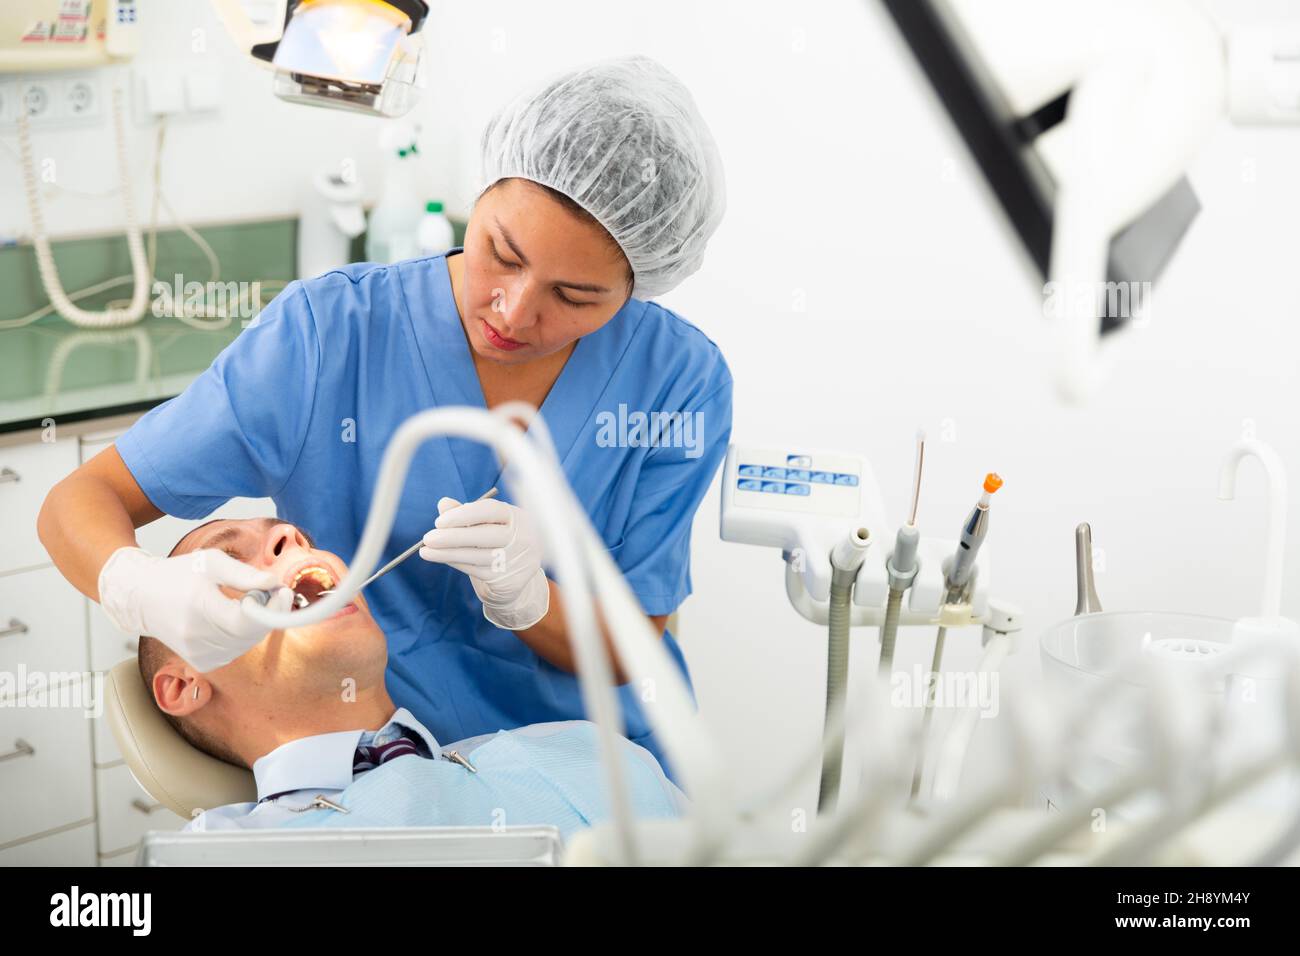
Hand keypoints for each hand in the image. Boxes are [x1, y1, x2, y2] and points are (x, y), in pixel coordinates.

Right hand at [98, 546, 292, 671]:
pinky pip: (237, 651)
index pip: (246, 620)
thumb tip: (275, 584)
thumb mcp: (211, 562)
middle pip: (251, 633)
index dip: (271, 608)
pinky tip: (229, 620)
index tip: (283, 592)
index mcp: (199, 608)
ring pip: (247, 644)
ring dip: (254, 624)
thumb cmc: (177, 575)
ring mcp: (198, 654)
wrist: (141, 597)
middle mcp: (196, 637)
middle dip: (267, 612)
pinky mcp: (202, 663)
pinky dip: (241, 636)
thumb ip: (244, 574)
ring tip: (239, 603)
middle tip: (265, 591)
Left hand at [419, 496, 549, 630]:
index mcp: (517, 517)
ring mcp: (518, 561)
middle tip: (428, 538)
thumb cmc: (497, 541)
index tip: (439, 522)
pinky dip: (456, 563)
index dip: (464, 515)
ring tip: (426, 551)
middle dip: (453, 537)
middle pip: (485, 535)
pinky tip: (441, 558)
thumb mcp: (485, 523)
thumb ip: (464, 512)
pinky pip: (477, 571)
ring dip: (448, 553)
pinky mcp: (510, 580)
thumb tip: (443, 503)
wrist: (516, 573)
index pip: (491, 511)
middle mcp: (523, 538)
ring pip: (478, 556)